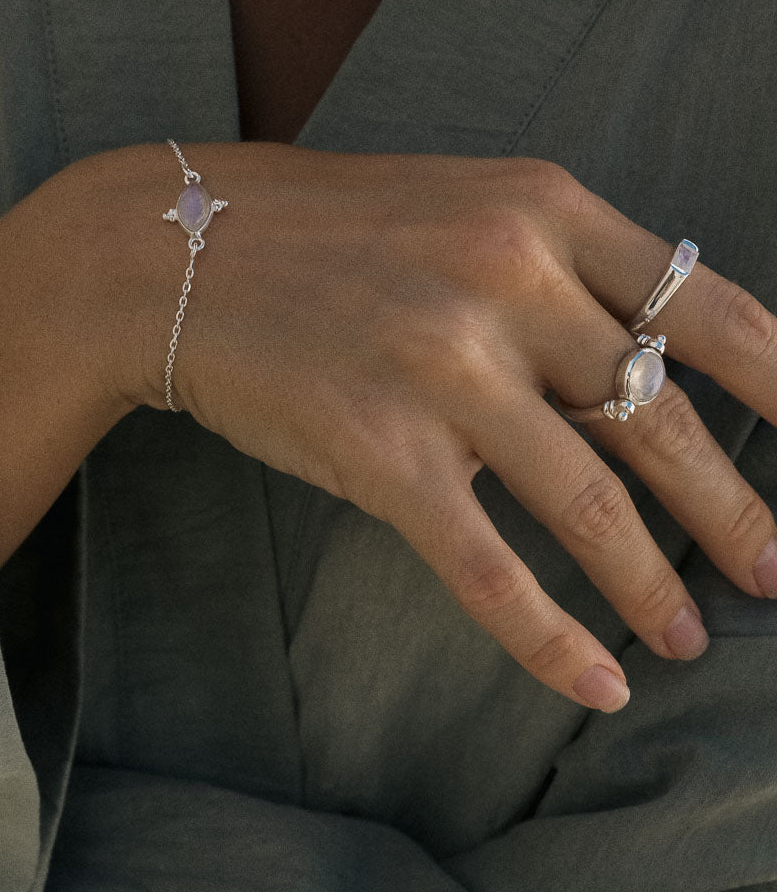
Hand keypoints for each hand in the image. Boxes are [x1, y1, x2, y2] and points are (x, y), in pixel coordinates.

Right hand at [120, 142, 776, 711]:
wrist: (171, 249)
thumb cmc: (315, 230)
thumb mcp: (455, 207)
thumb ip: (551, 266)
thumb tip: (639, 352)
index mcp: (540, 211)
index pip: (705, 306)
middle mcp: (506, 283)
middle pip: (662, 418)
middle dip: (735, 508)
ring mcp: (443, 370)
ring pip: (590, 505)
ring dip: (653, 585)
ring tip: (690, 635)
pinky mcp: (378, 451)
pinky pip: (488, 566)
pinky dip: (550, 638)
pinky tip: (596, 684)